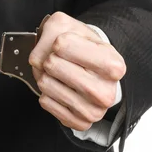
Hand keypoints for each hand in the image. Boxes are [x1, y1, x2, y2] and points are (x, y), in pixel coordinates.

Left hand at [28, 12, 125, 130]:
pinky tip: (60, 89)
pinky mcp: (80, 123)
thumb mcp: (69, 28)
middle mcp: (107, 91)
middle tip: (60, 61)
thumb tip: (38, 59)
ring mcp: (94, 111)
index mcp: (113, 64)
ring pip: (45, 84)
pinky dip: (46, 93)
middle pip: (52, 64)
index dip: (58, 41)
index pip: (62, 44)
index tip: (66, 44)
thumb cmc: (81, 48)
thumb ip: (51, 32)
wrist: (93, 72)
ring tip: (59, 75)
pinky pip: (45, 102)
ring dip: (45, 76)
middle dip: (49, 58)